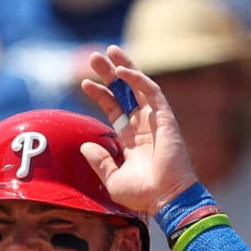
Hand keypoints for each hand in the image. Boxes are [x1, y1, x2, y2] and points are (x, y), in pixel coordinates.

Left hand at [78, 45, 198, 215]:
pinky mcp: (166, 118)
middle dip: (109, 73)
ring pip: (138, 86)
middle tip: (94, 57)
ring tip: (108, 51)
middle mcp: (143, 125)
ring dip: (123, 68)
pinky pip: (152, 93)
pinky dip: (137, 80)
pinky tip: (122, 71)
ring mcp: (155, 120)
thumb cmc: (143, 195)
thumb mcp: (113, 179)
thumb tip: (84, 145)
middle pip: (124, 92)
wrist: (165, 199)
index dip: (101, 94)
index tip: (85, 83)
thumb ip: (100, 161)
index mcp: (131, 139)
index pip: (114, 108)